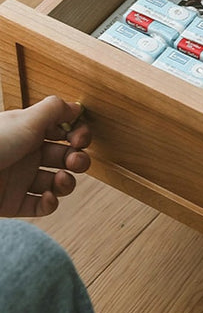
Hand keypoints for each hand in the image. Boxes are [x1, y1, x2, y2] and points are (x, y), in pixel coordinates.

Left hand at [0, 96, 91, 216]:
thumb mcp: (26, 119)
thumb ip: (55, 109)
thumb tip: (76, 106)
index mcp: (29, 131)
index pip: (63, 131)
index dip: (77, 135)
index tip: (79, 138)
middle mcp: (27, 154)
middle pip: (64, 157)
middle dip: (77, 159)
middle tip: (75, 161)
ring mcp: (21, 179)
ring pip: (56, 182)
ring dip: (66, 182)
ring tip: (61, 181)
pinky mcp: (14, 203)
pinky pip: (41, 206)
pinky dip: (50, 203)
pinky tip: (48, 197)